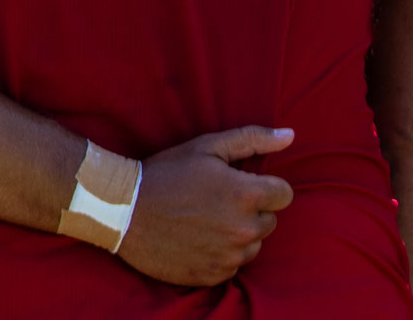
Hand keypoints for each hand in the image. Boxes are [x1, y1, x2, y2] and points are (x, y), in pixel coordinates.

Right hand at [118, 125, 295, 286]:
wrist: (122, 209)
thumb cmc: (165, 173)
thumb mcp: (205, 147)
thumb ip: (252, 139)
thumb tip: (290, 136)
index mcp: (245, 195)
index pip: (284, 195)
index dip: (264, 187)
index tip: (239, 184)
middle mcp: (244, 229)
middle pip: (269, 221)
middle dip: (250, 210)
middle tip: (215, 200)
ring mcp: (230, 256)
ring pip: (253, 245)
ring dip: (238, 233)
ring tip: (204, 220)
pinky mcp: (215, 275)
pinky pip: (233, 265)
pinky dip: (221, 253)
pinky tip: (196, 238)